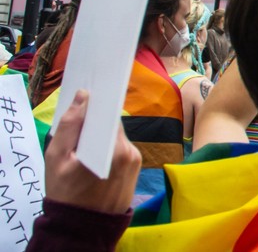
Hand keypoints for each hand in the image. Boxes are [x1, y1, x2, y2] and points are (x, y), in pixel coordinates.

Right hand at [44, 90, 140, 213]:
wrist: (82, 228)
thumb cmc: (66, 192)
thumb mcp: (57, 158)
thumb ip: (69, 125)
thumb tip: (83, 97)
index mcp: (114, 149)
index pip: (110, 115)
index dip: (99, 104)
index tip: (90, 93)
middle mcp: (130, 153)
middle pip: (114, 126)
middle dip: (98, 122)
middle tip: (81, 118)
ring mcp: (135, 162)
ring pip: (117, 138)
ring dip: (103, 137)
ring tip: (84, 140)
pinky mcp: (136, 169)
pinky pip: (122, 151)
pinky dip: (109, 149)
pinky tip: (94, 154)